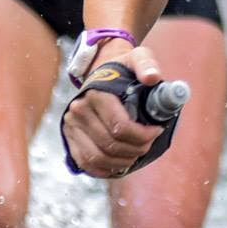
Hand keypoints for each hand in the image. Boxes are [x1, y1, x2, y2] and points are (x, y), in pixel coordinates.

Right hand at [59, 41, 166, 177]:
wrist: (100, 72)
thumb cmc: (122, 68)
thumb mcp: (137, 58)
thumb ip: (147, 64)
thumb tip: (152, 78)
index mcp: (96, 94)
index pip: (120, 126)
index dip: (143, 135)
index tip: (157, 130)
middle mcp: (79, 110)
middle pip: (110, 145)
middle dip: (136, 149)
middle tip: (149, 144)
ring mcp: (71, 126)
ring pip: (98, 157)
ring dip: (122, 162)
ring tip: (137, 154)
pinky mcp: (69, 137)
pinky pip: (85, 162)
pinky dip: (104, 169)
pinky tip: (120, 164)